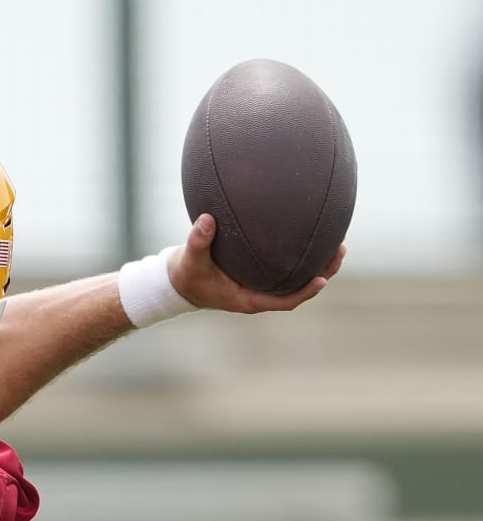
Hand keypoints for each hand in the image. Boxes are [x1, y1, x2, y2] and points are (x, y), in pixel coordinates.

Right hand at [168, 213, 345, 312]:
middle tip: (339, 250)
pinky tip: (314, 237)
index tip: (322, 280)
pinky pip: (289, 268)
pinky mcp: (261, 275)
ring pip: (298, 278)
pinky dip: (303, 256)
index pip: (284, 301)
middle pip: (299, 288)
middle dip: (323, 273)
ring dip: (319, 264)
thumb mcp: (190, 260)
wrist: (180, 281)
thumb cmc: (187, 275)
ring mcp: (262, 285)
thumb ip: (198, 241)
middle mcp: (260, 294)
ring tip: (337, 243)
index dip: (304, 292)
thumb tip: (207, 219)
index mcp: (248, 299)